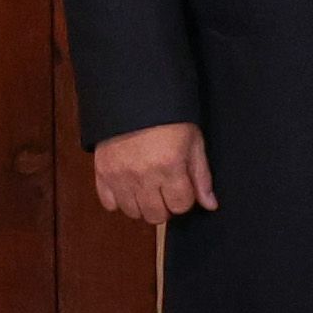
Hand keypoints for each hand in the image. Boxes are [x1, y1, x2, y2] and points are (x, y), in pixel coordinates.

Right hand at [92, 121, 216, 222]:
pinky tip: (129, 186)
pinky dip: (119, 200)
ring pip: (133, 213)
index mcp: (170, 166)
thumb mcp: (193, 141)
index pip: (180, 206)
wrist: (134, 97)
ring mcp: (120, 176)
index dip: (184, 198)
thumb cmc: (169, 118)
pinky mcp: (102, 173)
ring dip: (143, 205)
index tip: (182, 186)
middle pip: (156, 216)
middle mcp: (143, 176)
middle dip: (165, 206)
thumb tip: (210, 205)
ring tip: (148, 187)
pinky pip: (109, 204)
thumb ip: (201, 176)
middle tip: (166, 189)